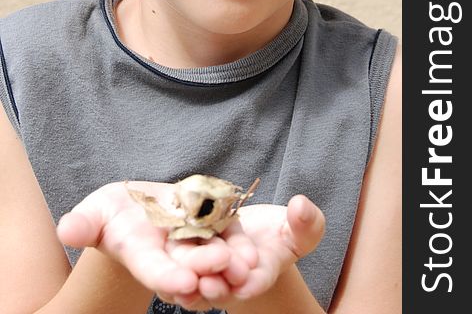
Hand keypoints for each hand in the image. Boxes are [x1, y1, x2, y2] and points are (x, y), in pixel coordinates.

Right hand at [57, 182, 323, 310]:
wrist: (142, 207)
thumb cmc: (112, 211)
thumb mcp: (96, 212)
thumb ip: (85, 223)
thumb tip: (66, 230)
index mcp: (142, 254)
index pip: (154, 269)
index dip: (166, 276)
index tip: (181, 283)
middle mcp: (171, 254)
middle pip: (189, 263)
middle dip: (204, 267)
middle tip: (223, 265)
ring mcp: (193, 241)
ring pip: (212, 252)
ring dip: (229, 262)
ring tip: (246, 263)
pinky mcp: (212, 225)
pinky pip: (226, 232)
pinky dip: (238, 242)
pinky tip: (253, 250)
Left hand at [180, 196, 324, 310]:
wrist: (248, 234)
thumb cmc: (279, 232)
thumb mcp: (298, 227)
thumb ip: (307, 223)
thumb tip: (302, 206)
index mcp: (262, 271)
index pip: (259, 279)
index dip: (253, 282)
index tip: (246, 281)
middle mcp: (233, 279)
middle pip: (223, 285)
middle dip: (218, 286)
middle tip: (211, 283)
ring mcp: (208, 272)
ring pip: (197, 282)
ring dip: (191, 284)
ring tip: (186, 282)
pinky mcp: (187, 260)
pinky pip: (178, 269)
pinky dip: (172, 273)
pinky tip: (165, 267)